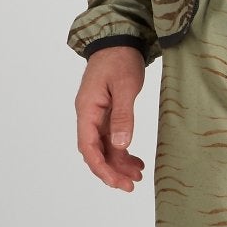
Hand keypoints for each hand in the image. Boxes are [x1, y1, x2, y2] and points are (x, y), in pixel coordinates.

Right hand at [75, 47, 146, 190]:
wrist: (119, 40)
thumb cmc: (120, 59)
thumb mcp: (124, 87)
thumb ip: (122, 116)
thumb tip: (121, 145)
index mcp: (87, 110)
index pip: (88, 147)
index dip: (101, 168)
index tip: (117, 182)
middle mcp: (88, 116)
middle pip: (95, 151)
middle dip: (111, 171)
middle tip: (131, 186)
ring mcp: (97, 116)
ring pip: (105, 147)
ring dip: (119, 163)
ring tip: (139, 175)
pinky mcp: (107, 114)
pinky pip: (112, 139)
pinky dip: (123, 151)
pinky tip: (136, 161)